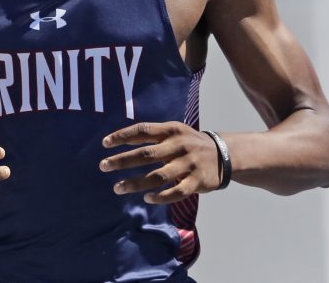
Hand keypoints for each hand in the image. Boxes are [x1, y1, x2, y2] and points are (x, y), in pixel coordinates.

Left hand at [100, 122, 220, 203]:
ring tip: (117, 187)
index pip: (142, 130)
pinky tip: (146, 199)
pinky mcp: (197, 182)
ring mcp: (189, 164)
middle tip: (103, 166)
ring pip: (158, 176)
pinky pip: (176, 192)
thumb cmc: (189, 143)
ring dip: (135, 183)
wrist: (225, 154)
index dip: (122, 136)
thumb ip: (151, 134)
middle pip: (146, 154)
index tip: (104, 143)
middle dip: (122, 160)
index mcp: (171, 130)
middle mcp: (179, 146)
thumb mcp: (174, 131)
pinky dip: (160, 197)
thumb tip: (119, 140)